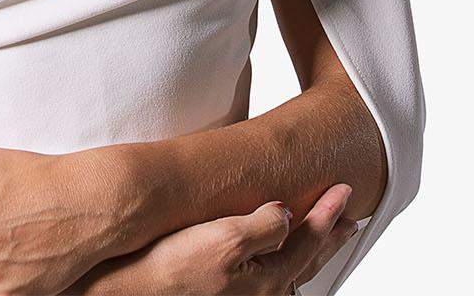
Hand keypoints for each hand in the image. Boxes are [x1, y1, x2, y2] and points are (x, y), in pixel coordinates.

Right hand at [63, 182, 361, 294]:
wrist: (123, 290)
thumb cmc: (165, 269)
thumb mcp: (221, 240)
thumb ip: (263, 226)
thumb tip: (287, 213)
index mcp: (267, 279)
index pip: (309, 238)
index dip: (329, 212)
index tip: (345, 188)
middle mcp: (260, 293)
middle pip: (306, 258)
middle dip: (329, 234)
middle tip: (350, 217)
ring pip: (289, 269)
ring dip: (309, 248)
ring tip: (324, 235)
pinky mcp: (219, 292)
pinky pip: (268, 275)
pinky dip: (283, 260)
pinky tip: (277, 257)